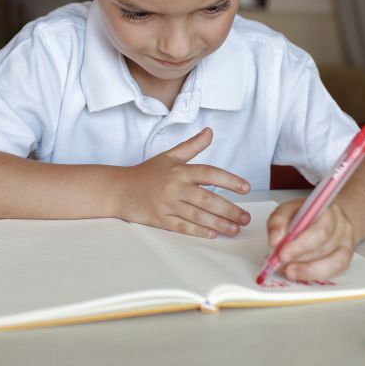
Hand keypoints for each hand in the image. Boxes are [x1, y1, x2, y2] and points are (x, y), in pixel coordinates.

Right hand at [116, 127, 251, 238]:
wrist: (118, 189)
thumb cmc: (146, 173)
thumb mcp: (169, 156)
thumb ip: (192, 146)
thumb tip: (210, 131)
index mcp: (179, 170)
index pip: (209, 173)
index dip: (229, 180)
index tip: (246, 188)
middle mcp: (175, 187)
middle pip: (206, 199)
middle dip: (229, 209)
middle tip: (246, 217)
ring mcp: (167, 204)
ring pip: (197, 215)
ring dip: (219, 223)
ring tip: (235, 229)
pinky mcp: (160, 219)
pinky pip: (182, 227)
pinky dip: (198, 231)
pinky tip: (213, 234)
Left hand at [265, 198, 358, 280]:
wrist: (327, 221)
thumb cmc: (305, 216)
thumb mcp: (288, 211)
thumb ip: (278, 221)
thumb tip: (274, 241)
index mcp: (327, 209)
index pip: (317, 225)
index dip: (300, 242)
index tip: (281, 252)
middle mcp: (341, 224)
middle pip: (324, 240)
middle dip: (300, 253)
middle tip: (281, 261)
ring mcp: (346, 242)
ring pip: (331, 259)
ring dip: (306, 268)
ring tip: (288, 270)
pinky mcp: (346, 258)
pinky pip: (335, 271)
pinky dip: (315, 274)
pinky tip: (300, 274)